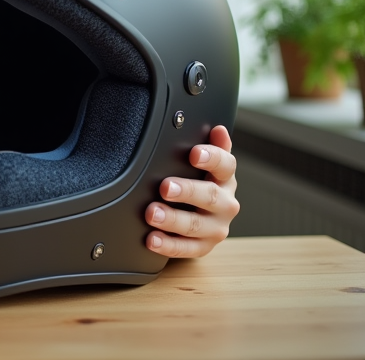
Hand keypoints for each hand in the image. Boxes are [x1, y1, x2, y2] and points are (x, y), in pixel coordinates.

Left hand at [144, 124, 239, 257]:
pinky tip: (152, 239)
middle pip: (210, 196)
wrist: (205, 218)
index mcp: (225, 179)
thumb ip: (212, 148)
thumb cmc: (201, 183)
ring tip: (152, 213)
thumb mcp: (207, 165)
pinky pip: (186, 249)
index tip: (194, 153)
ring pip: (196, 225)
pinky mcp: (204, 247)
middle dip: (187, 191)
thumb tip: (218, 128)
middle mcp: (226, 204)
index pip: (226, 165)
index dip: (212, 157)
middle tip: (165, 187)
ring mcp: (216, 228)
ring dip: (172, 219)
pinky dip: (168, 245)